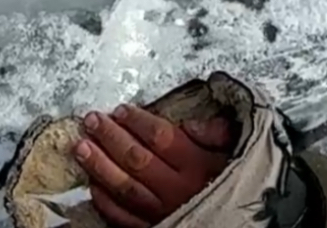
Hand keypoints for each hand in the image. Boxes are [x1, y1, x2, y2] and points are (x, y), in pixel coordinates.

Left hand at [72, 104, 233, 226]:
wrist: (246, 225)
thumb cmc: (237, 183)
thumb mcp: (237, 152)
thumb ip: (218, 133)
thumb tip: (191, 123)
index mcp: (198, 166)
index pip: (161, 138)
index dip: (138, 121)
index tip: (121, 110)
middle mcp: (178, 190)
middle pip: (137, 159)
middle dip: (111, 137)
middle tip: (92, 120)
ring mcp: (163, 213)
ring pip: (125, 188)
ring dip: (100, 166)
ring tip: (81, 147)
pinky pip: (124, 218)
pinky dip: (106, 202)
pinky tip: (92, 186)